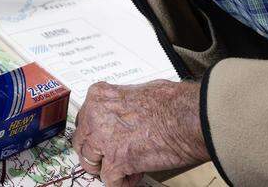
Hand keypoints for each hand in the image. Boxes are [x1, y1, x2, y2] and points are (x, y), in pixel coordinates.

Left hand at [72, 80, 207, 186]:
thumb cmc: (171, 102)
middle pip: (82, 141)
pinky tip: (133, 176)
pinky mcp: (115, 162)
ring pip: (89, 163)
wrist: (185, 118)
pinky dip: (121, 182)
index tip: (103, 139)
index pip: (84, 119)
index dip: (95, 132)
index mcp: (98, 97)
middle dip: (95, 152)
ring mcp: (103, 140)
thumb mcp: (138, 90)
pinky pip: (109, 180)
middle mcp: (95, 117)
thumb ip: (123, 103)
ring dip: (105, 168)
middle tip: (108, 157)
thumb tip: (127, 112)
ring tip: (124, 168)